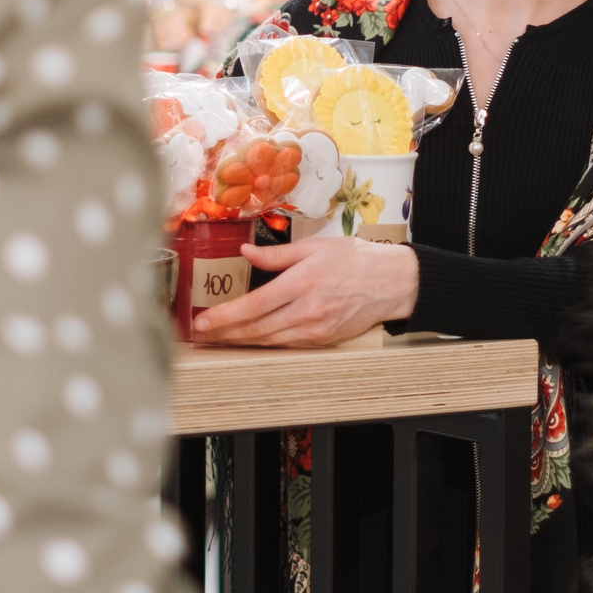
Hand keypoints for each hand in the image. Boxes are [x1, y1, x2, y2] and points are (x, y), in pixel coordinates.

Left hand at [189, 239, 418, 346]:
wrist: (392, 282)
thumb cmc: (356, 260)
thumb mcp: (314, 247)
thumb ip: (276, 254)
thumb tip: (245, 252)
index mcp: (302, 283)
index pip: (253, 305)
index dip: (224, 316)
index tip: (202, 321)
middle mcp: (307, 311)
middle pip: (255, 329)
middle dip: (224, 334)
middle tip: (200, 335)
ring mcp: (315, 330)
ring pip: (268, 341)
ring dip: (240, 341)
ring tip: (218, 338)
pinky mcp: (323, 340)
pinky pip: (286, 345)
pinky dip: (264, 344)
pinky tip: (249, 340)